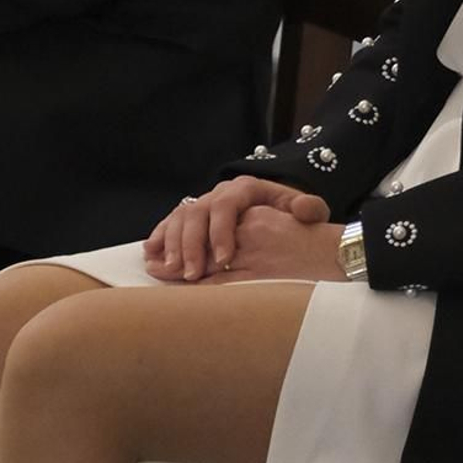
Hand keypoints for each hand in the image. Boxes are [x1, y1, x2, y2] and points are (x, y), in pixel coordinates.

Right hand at [146, 174, 328, 282]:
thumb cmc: (292, 216)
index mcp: (246, 188)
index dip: (222, 232)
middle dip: (193, 244)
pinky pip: (170, 222)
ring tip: (173, 270)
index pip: (227, 206)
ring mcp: (204, 202)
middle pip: (198, 213)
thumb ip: (310, 209)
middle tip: (193, 274)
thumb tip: (305, 209)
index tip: (225, 259)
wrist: (279, 211)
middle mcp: (220, 193)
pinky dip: (159, 237)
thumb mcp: (307, 209)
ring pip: (180, 218)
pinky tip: (152, 255)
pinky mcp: (192, 215)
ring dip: (173, 244)